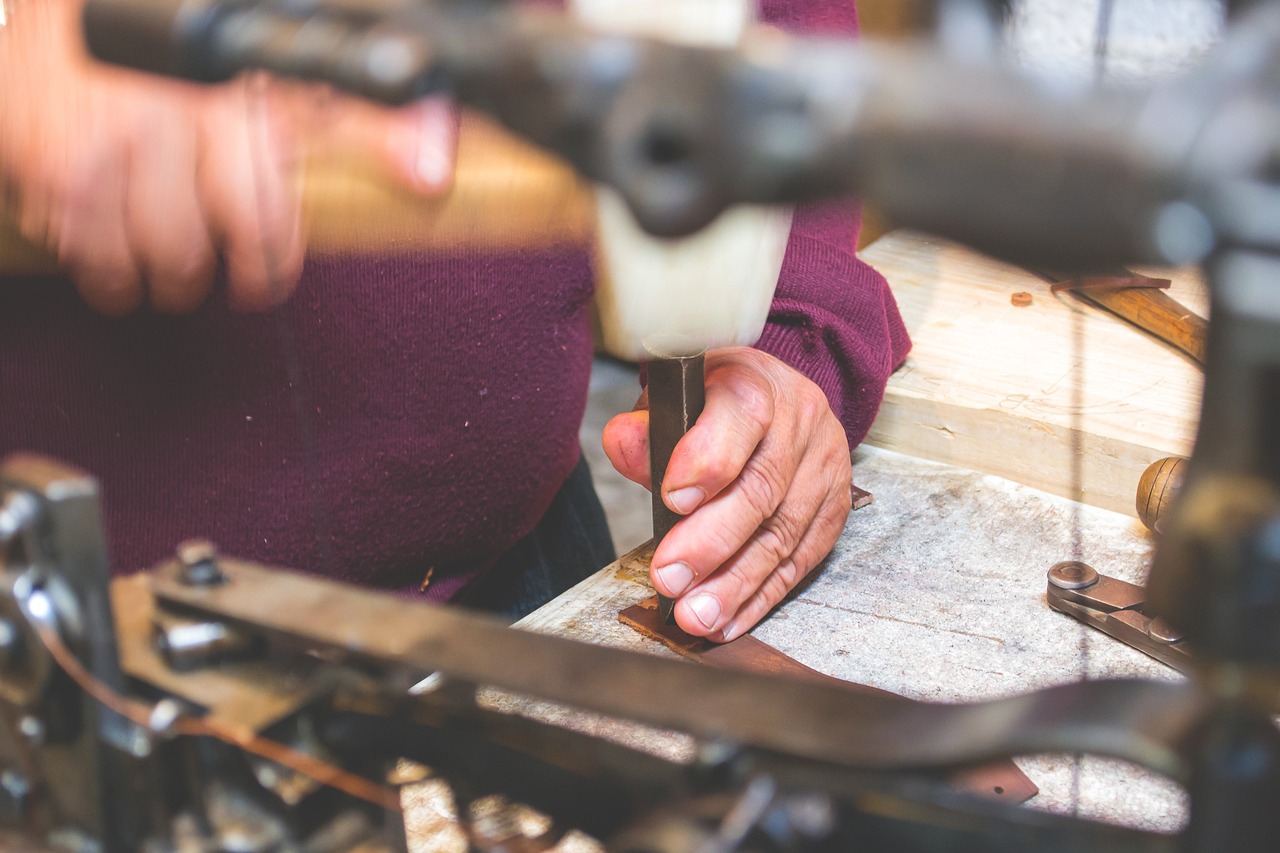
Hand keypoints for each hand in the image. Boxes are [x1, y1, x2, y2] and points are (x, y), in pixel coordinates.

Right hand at [0, 0, 455, 314]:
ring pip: (131, 266)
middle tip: (198, 254)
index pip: (259, 226)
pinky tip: (100, 221)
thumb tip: (432, 173)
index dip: (265, 270)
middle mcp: (161, 128)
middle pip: (188, 256)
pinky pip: (73, 248)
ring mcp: (93, 149)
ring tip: (151, 245)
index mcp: (232, 110)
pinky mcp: (41, 165)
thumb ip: (364, 128)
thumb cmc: (193, 55)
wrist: (84, 8)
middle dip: (199, 269)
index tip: (260, 281)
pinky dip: (89, 251)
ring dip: (145, 271)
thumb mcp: (288, 82)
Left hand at [603, 347, 853, 641]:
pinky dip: (761, 597)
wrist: (773, 398)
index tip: (672, 498)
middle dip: (712, 542)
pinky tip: (729, 620)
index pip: (740, 416)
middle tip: (671, 578)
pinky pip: (800, 561)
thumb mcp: (674, 397)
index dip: (707, 460)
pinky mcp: (834, 510)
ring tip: (697, 616)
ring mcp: (824, 468)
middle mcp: (800, 422)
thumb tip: (624, 443)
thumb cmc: (713, 403)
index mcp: (757, 383)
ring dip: (736, 583)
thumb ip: (647, 428)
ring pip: (783, 534)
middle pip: (762, 488)